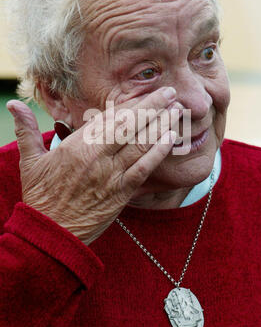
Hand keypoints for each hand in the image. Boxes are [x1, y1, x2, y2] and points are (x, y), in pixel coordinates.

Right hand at [7, 87, 180, 245]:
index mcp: (76, 146)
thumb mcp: (30, 161)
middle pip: (129, 126)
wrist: (52, 234)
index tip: (145, 93)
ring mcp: (111, 175)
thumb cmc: (41, 197)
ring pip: (140, 144)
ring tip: (177, 110)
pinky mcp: (121, 193)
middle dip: (152, 107)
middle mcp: (97, 157)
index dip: (130, 104)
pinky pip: (143, 169)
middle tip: (170, 92)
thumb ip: (26, 130)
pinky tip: (170, 139)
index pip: (109, 118)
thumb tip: (12, 105)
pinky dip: (158, 153)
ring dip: (161, 126)